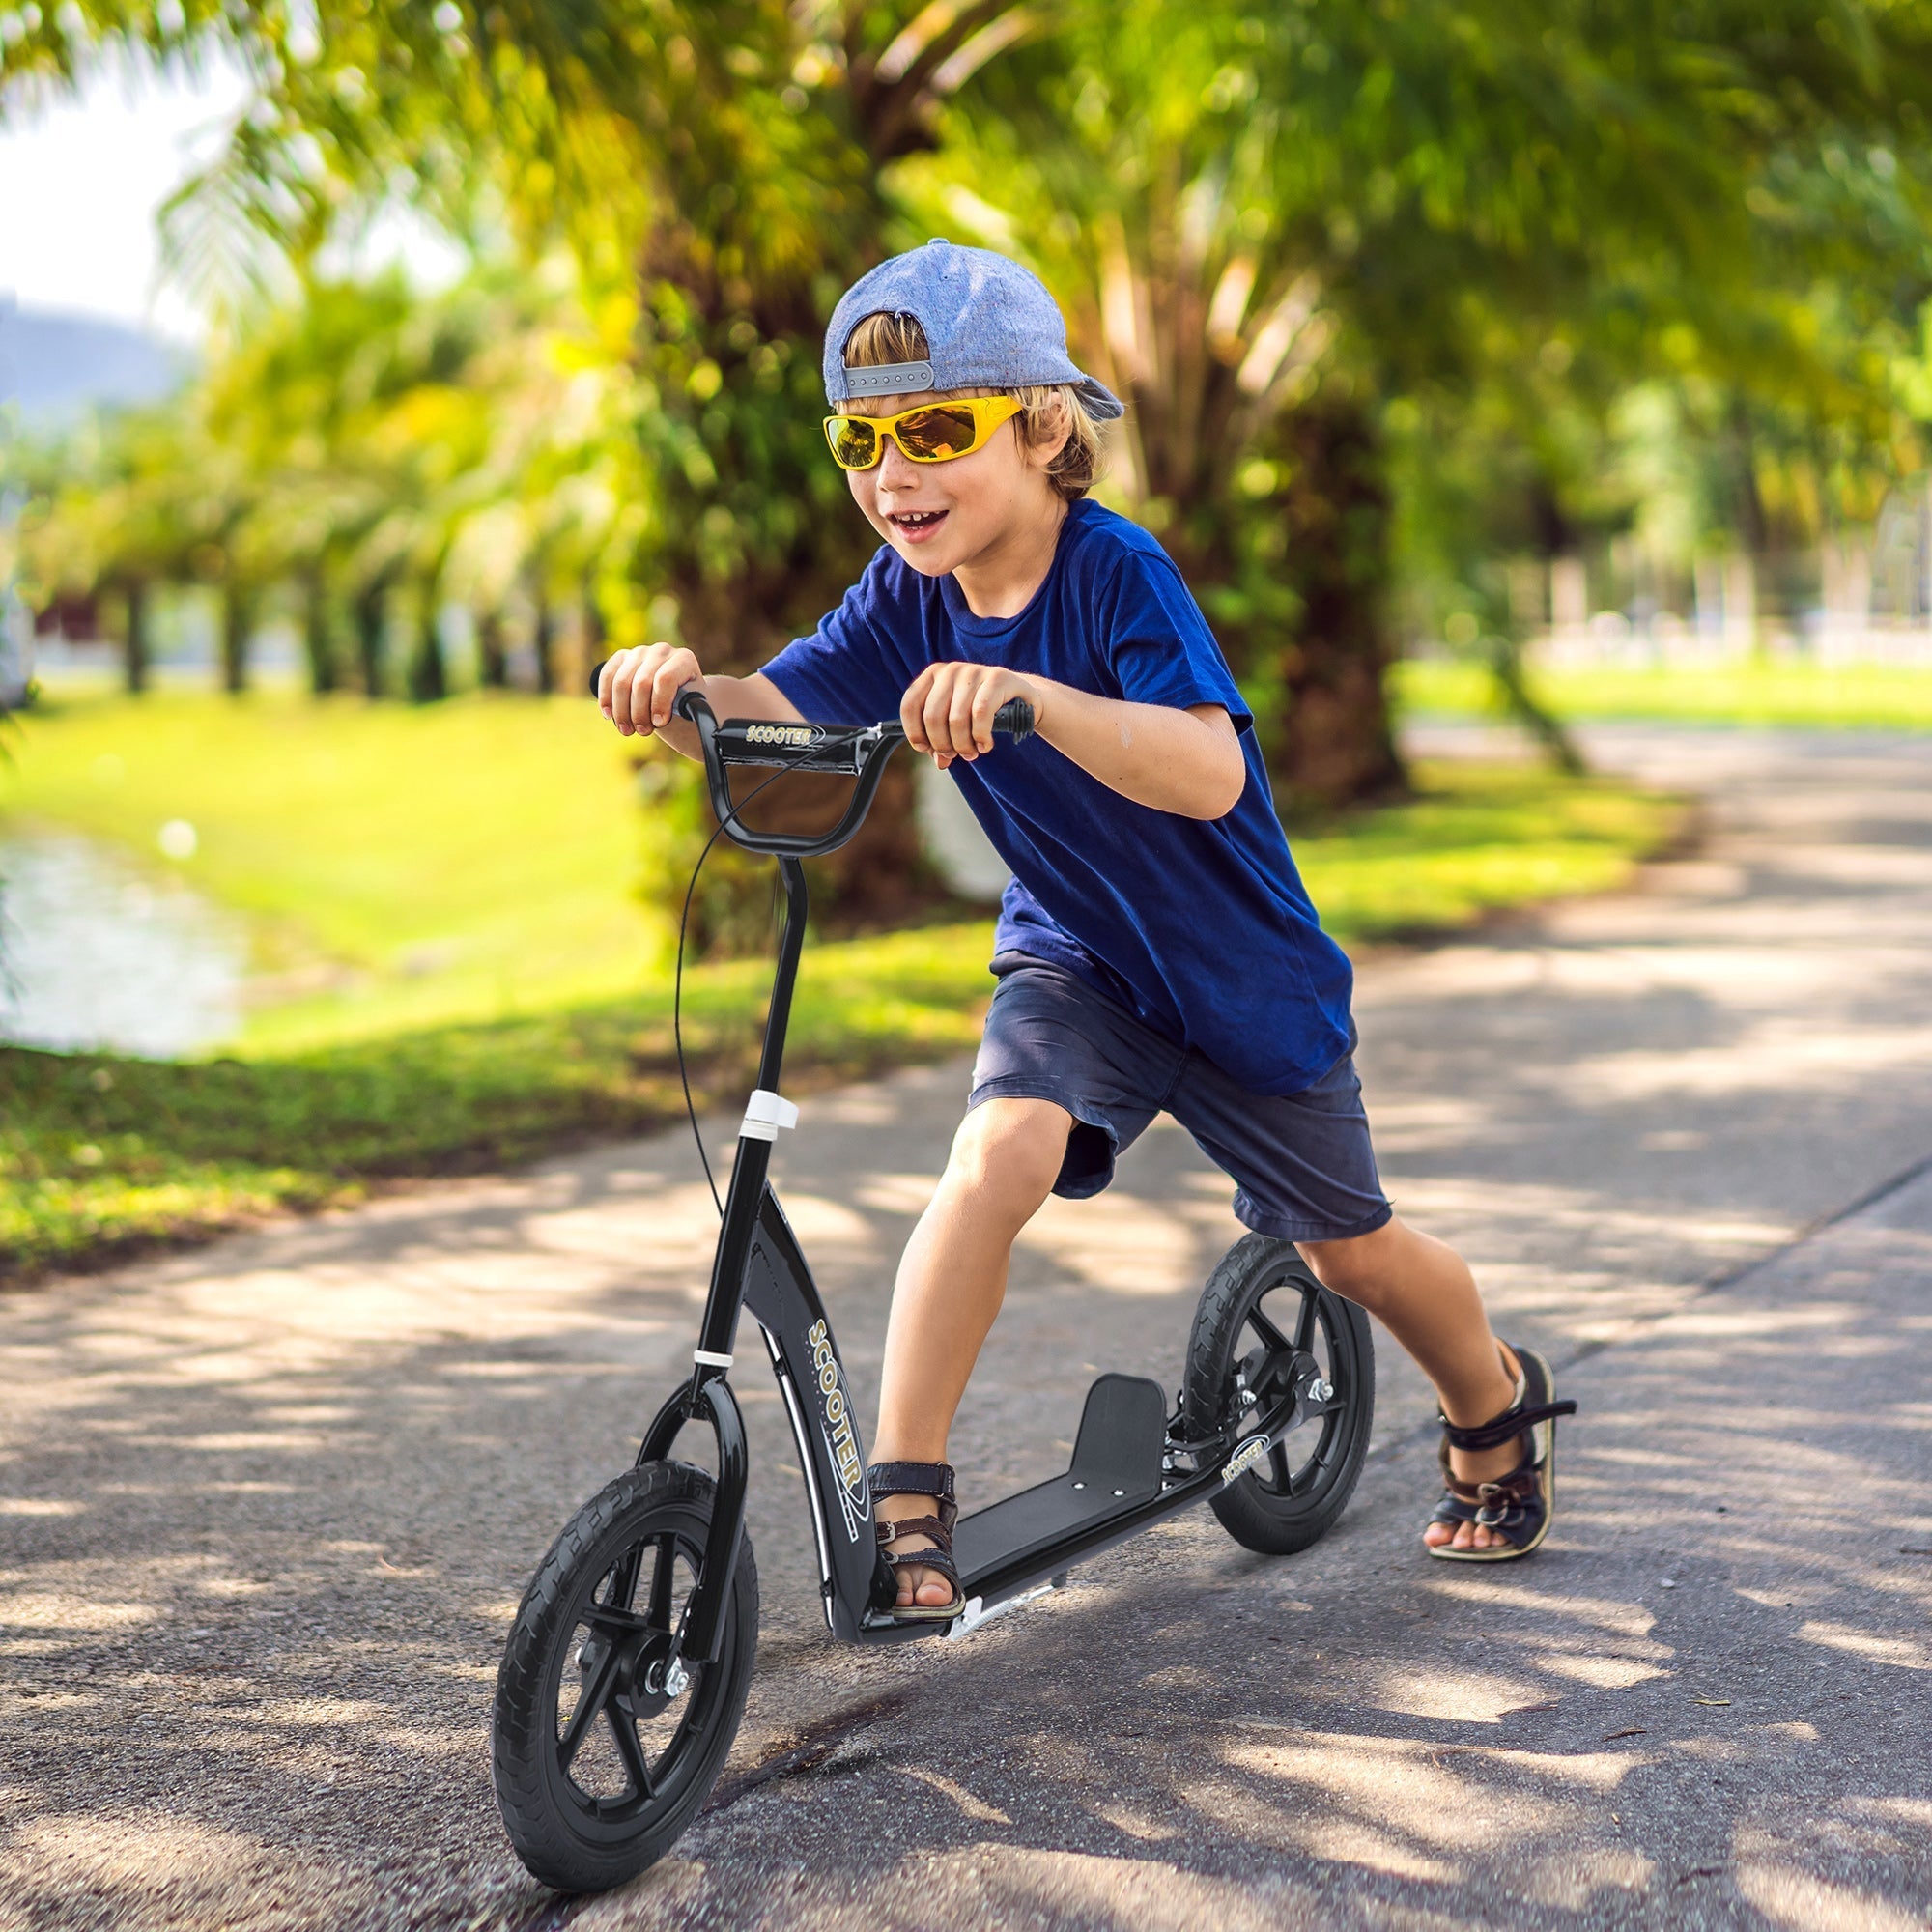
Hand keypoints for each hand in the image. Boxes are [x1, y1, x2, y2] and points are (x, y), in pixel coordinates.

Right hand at [599, 643, 701, 735]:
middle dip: (639, 713)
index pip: (665, 679)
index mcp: (683, 659)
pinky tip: (609, 715)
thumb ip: (689, 709)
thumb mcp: (693, 708)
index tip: (659, 724)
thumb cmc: (686, 705)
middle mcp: (661, 651)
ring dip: (622, 711)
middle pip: (641, 683)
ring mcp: (640, 652)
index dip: (659, 703)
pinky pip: (607, 675)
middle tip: (642, 732)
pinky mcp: (622, 657)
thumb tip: (678, 712)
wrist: (676, 696)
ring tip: (627, 730)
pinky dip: (606, 697)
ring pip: (622, 682)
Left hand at [901, 661, 1045, 768]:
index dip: (914, 732)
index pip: (910, 704)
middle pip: (932, 716)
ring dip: (963, 744)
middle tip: (955, 755)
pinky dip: (980, 736)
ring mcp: (973, 671)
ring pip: (956, 719)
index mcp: (932, 675)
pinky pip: (980, 714)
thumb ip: (941, 741)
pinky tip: (985, 744)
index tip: (926, 748)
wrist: (1020, 697)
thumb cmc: (981, 710)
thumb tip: (940, 761)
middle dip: (942, 744)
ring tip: (971, 753)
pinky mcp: (996, 678)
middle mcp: (950, 670)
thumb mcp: (955, 723)